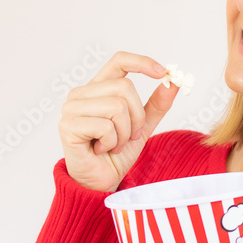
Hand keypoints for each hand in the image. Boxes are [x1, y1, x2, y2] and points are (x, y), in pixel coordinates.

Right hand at [58, 51, 176, 191]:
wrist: (100, 182)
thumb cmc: (116, 153)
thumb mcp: (143, 126)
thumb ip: (157, 104)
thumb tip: (175, 81)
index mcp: (98, 88)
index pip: (119, 61)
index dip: (142, 62)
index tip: (164, 72)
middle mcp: (81, 94)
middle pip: (124, 87)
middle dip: (137, 117)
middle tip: (129, 136)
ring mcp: (72, 108)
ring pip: (117, 107)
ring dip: (124, 132)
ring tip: (113, 144)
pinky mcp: (68, 126)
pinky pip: (105, 126)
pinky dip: (111, 142)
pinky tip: (101, 150)